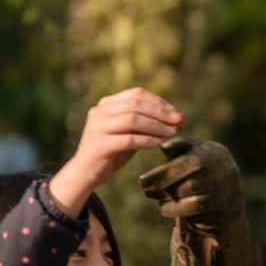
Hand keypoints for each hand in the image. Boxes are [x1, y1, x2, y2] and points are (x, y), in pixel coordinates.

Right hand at [49, 88, 182, 216]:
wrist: (87, 171)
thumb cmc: (113, 151)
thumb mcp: (129, 132)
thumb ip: (145, 123)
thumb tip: (174, 117)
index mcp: (106, 105)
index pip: (135, 94)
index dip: (157, 101)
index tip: (175, 111)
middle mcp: (99, 112)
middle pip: (135, 105)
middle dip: (160, 112)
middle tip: (178, 121)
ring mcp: (97, 128)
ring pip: (132, 120)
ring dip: (156, 125)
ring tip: (171, 132)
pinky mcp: (100, 145)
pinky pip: (128, 140)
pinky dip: (146, 140)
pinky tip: (158, 143)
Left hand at [139, 136, 254, 265]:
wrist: (230, 233)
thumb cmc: (203, 202)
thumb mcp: (193, 177)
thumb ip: (180, 158)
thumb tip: (158, 139)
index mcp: (215, 152)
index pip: (182, 145)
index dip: (164, 153)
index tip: (149, 157)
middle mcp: (225, 166)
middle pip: (184, 166)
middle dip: (160, 176)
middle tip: (142, 184)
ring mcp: (228, 187)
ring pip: (188, 186)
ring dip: (165, 192)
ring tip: (152, 197)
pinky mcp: (225, 208)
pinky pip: (193, 205)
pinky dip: (175, 208)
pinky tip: (166, 211)